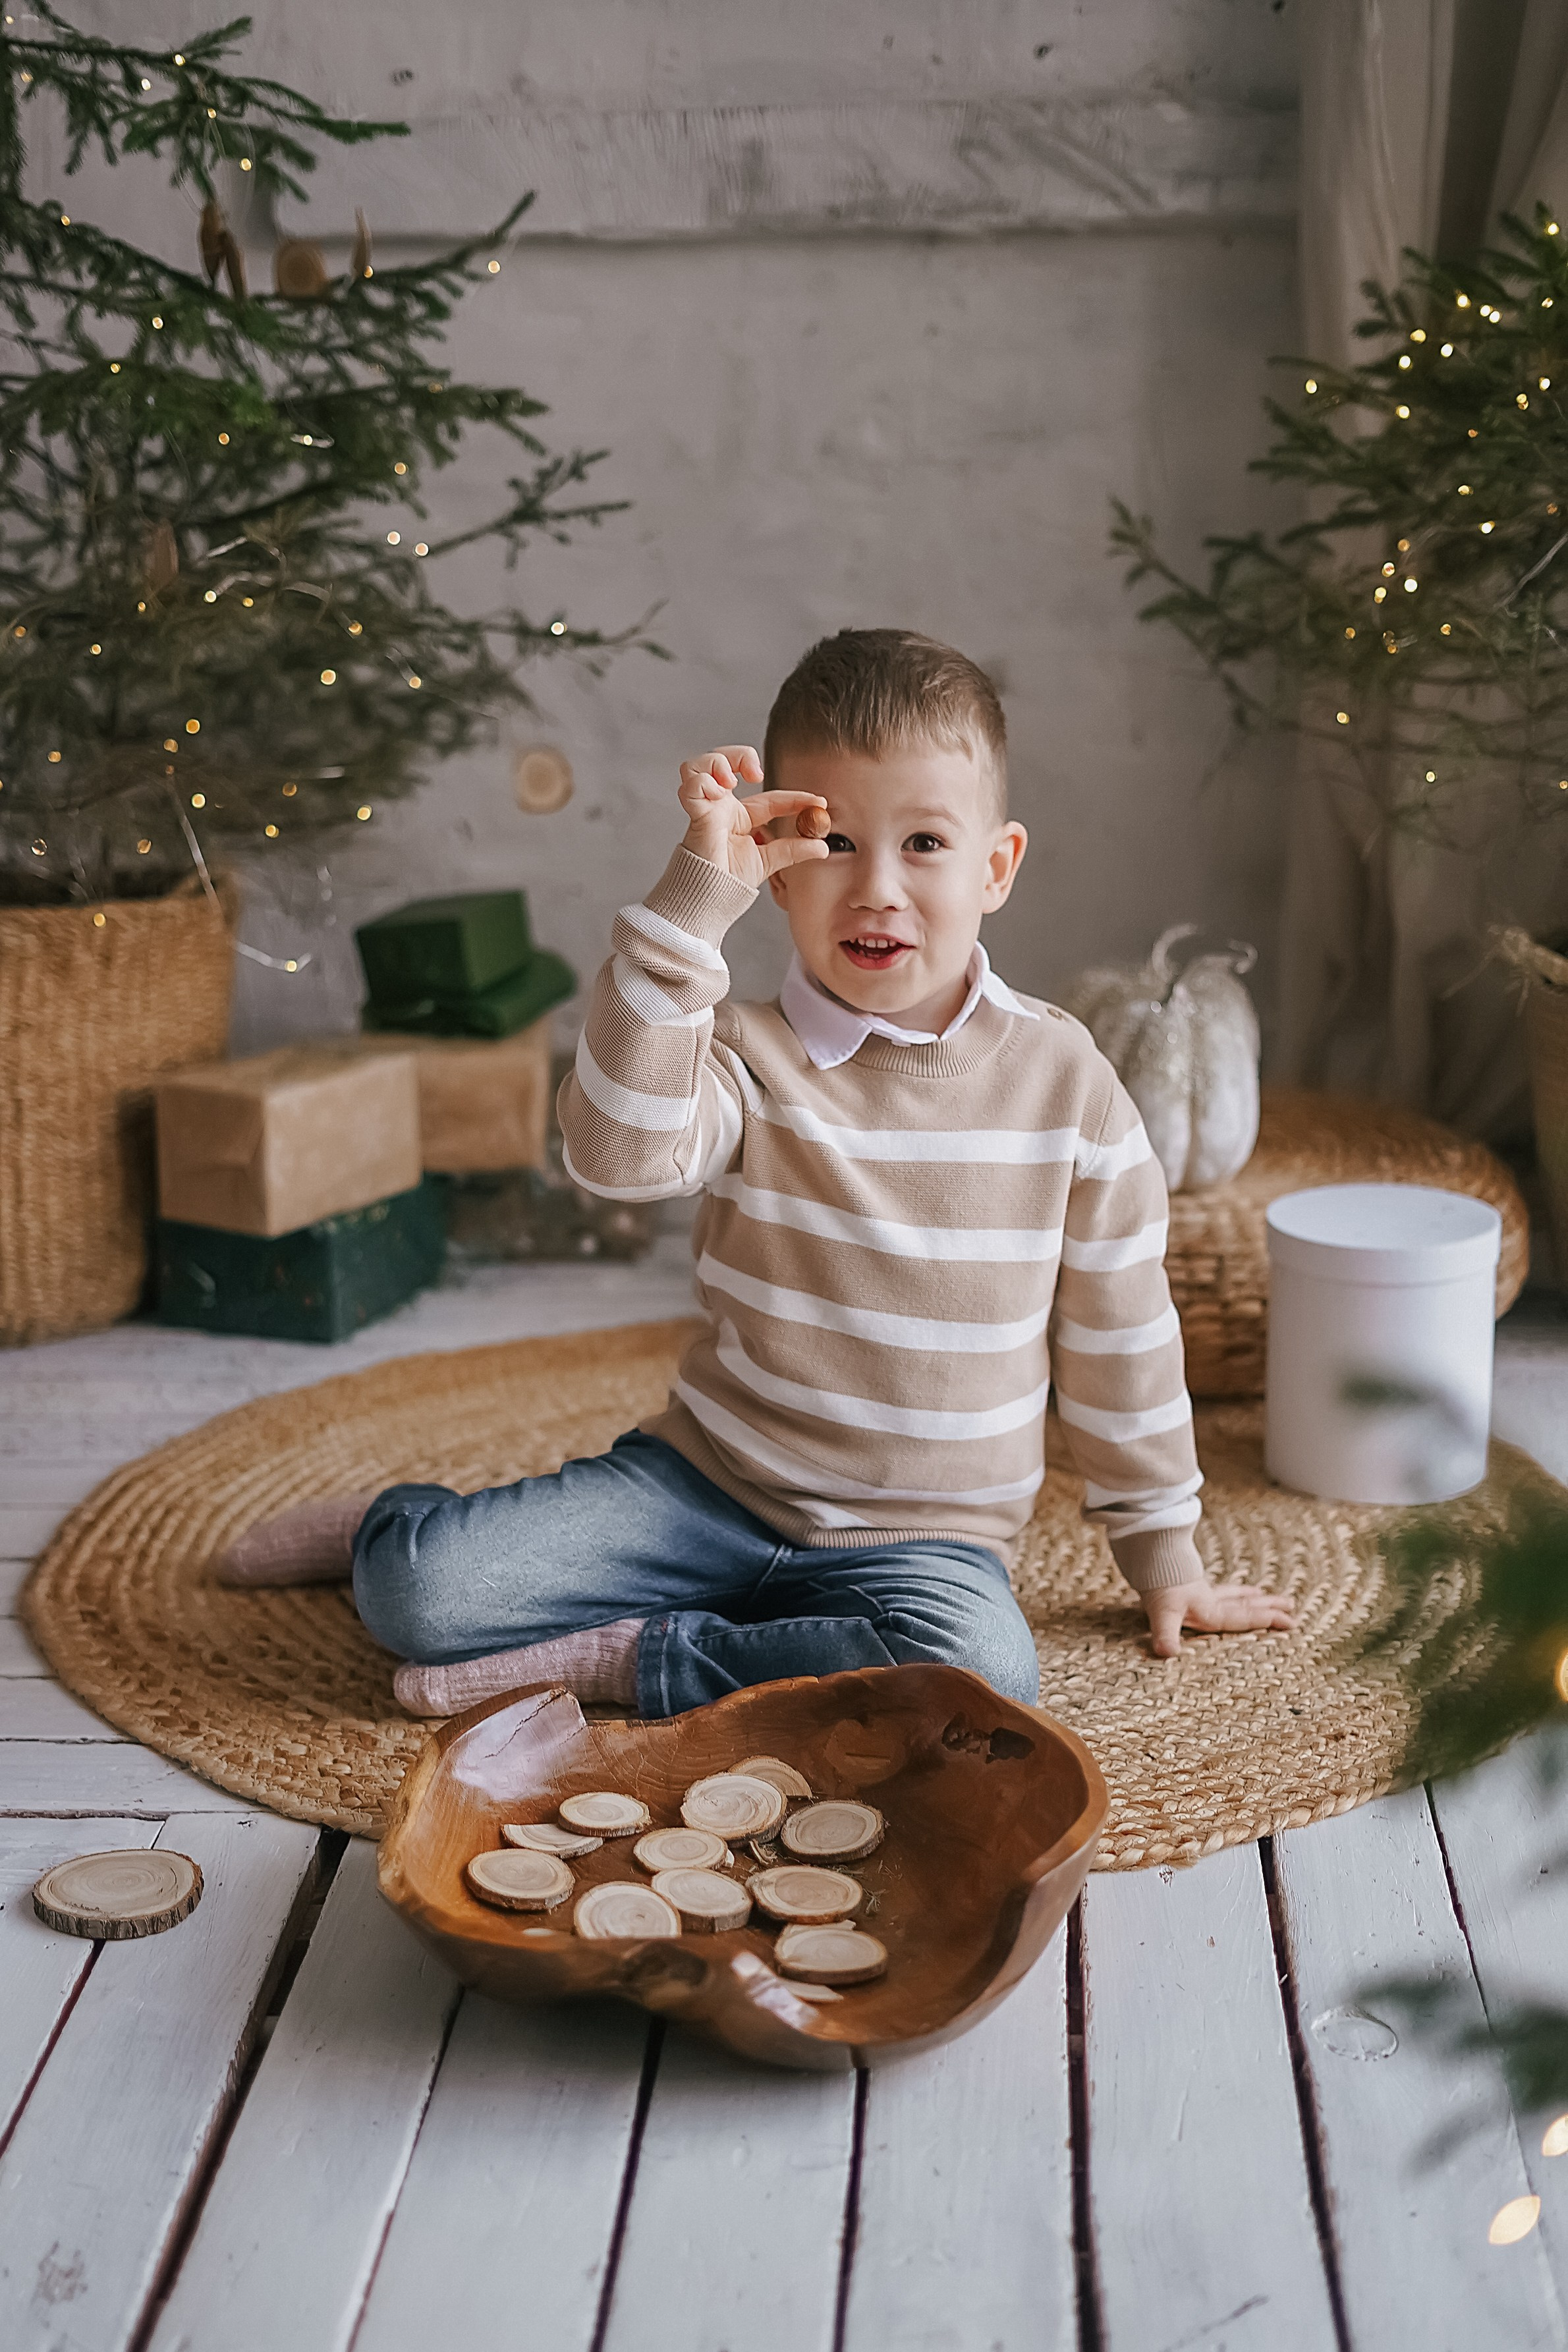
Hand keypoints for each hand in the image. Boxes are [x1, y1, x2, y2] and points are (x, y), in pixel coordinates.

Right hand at [678, 746, 830, 890]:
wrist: (712, 897)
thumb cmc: (730, 881)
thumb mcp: (769, 861)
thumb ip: (794, 851)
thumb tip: (823, 848)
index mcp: (740, 817)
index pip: (771, 797)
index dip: (796, 798)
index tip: (819, 803)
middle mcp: (722, 807)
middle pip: (725, 762)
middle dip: (742, 756)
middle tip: (757, 775)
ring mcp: (707, 807)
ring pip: (701, 765)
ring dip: (718, 762)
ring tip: (732, 780)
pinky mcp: (696, 813)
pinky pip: (691, 785)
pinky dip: (704, 781)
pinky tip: (719, 793)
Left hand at [1142, 1577, 1294, 1659]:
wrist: (1146, 1556)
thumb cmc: (1157, 1587)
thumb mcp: (1162, 1613)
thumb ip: (1166, 1634)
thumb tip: (1168, 1653)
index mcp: (1210, 1611)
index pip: (1245, 1617)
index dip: (1268, 1620)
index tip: (1291, 1622)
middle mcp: (1209, 1601)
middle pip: (1244, 1603)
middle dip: (1268, 1605)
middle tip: (1290, 1604)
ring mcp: (1199, 1592)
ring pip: (1232, 1593)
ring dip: (1248, 1595)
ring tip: (1261, 1592)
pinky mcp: (1186, 1584)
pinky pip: (1214, 1589)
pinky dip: (1226, 1589)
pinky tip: (1222, 1589)